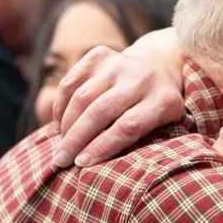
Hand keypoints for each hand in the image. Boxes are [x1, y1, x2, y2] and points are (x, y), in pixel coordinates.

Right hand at [52, 28, 185, 168]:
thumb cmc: (157, 109)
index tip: (82, 164)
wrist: (159, 65)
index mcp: (163, 101)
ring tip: (60, 147)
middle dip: (76, 139)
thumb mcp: (163, 126)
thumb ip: (140, 141)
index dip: (102, 147)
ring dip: (66, 125)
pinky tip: (58, 125)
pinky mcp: (100, 55)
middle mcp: (142, 78)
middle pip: (101, 111)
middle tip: (60, 161)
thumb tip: (102, 168)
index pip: (128, 127)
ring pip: (82, 96)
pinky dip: (60, 105)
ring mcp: (119, 64)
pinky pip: (71, 82)